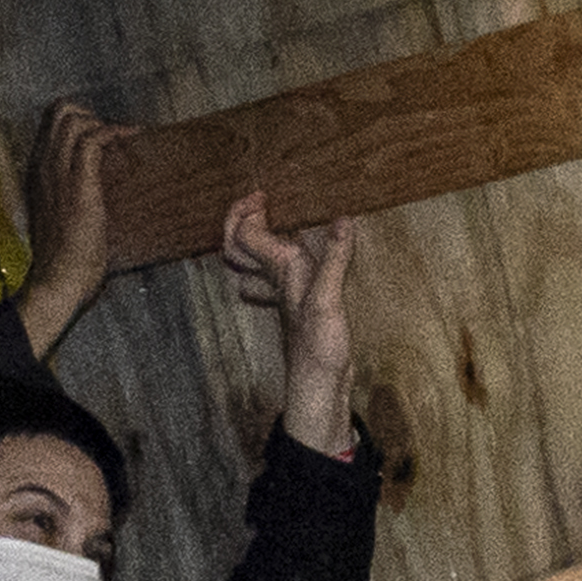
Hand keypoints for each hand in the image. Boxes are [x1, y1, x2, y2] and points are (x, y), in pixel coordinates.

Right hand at [18, 101, 126, 352]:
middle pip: (58, 112)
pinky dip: (114, 132)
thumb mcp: (63, 221)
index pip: (48, 128)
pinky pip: (93, 139)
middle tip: (111, 134)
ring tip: (123, 137)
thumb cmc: (65, 261)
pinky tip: (131, 139)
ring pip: (72, 119)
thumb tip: (94, 197)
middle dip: (88, 114)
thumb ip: (71, 201)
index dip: (75, 123)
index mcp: (38, 175)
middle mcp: (43, 166)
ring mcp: (58, 172)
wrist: (59, 280)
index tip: (99, 135)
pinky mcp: (78, 183)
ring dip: (101, 122)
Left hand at [222, 190, 359, 451]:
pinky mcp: (298, 308)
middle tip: (257, 202)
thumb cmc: (318, 345)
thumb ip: (335, 259)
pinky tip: (290, 264)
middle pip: (238, 248)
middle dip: (238, 222)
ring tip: (265, 225)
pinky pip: (274, 281)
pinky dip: (274, 266)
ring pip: (252, 266)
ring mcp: (284, 295)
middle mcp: (276, 279)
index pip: (244, 233)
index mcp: (279, 270)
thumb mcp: (328, 299)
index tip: (263, 193)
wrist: (320, 387)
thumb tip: (343, 220)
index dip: (245, 210)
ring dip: (251, 245)